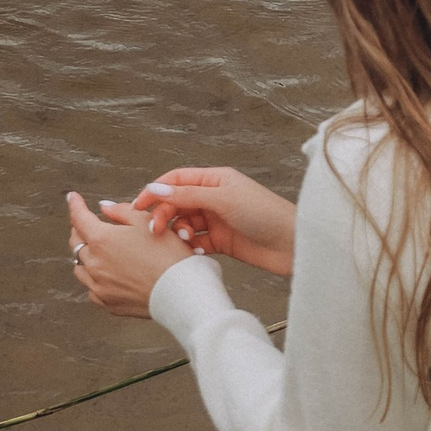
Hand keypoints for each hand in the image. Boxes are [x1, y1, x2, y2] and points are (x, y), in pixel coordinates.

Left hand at [65, 188, 189, 317]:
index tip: (73, 198)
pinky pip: (92, 288)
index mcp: (102, 240)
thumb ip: (121, 211)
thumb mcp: (147, 221)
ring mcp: (99, 286)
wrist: (179, 292)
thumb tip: (105, 208)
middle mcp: (95, 264)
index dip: (75, 204)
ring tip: (97, 250)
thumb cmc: (167, 256)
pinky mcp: (107, 302)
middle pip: (76, 242)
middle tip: (87, 223)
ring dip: (85, 255)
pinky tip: (106, 273)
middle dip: (80, 229)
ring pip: (80, 267)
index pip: (79, 218)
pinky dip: (95, 277)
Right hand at [126, 165, 298, 277]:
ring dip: (177, 232)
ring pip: (184, 224)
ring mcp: (217, 220)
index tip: (138, 206)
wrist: (292, 244)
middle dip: (163, 215)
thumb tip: (156, 188)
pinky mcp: (221, 241)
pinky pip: (195, 242)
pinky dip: (190, 247)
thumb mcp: (223, 199)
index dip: (155, 191)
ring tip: (182, 241)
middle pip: (177, 202)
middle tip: (155, 231)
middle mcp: (214, 197)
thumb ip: (188, 194)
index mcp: (215, 179)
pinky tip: (194, 252)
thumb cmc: (265, 213)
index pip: (176, 179)